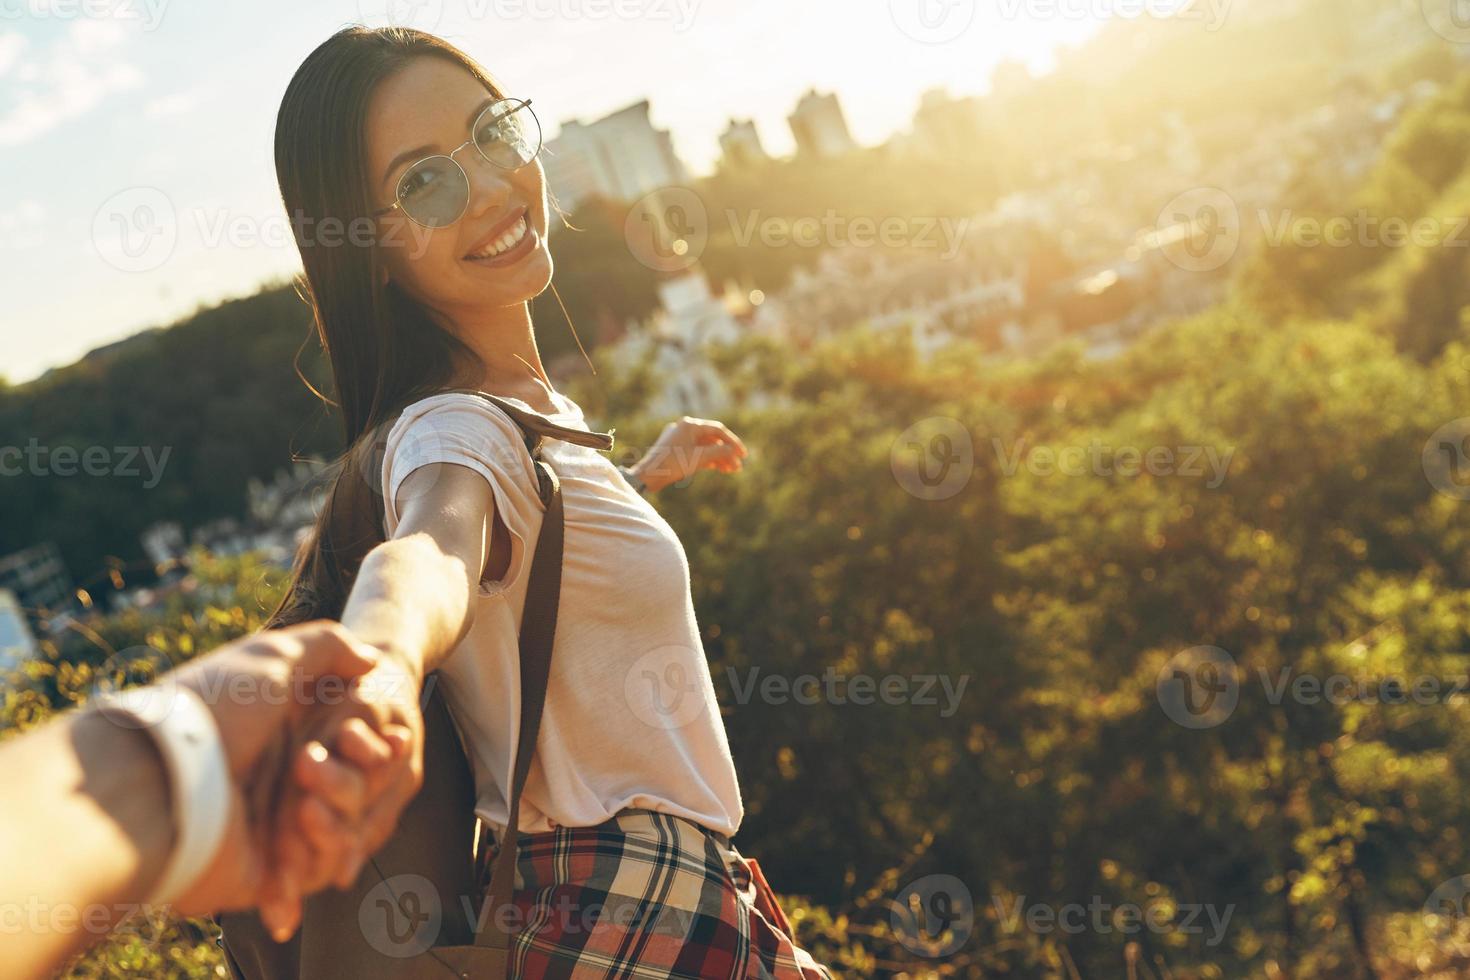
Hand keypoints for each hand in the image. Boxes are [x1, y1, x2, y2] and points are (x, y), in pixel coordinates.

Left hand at [160, 622, 404, 924]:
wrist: (154, 784)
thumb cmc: (213, 711)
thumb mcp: (272, 656)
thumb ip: (327, 646)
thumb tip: (371, 658)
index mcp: (279, 732)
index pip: (347, 742)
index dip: (374, 743)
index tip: (398, 738)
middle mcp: (275, 779)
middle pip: (350, 788)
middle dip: (354, 779)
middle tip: (316, 766)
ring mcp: (269, 828)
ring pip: (339, 831)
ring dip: (338, 818)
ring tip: (309, 806)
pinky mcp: (261, 872)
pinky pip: (313, 872)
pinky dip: (323, 855)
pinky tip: (310, 828)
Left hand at [633, 416, 747, 492]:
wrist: (648, 475)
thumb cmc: (673, 464)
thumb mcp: (700, 458)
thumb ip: (719, 453)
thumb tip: (734, 451)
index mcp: (690, 425)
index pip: (718, 430)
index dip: (733, 442)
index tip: (743, 455)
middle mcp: (685, 428)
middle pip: (712, 439)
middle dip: (726, 453)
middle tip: (738, 466)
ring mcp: (680, 439)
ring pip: (705, 447)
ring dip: (718, 458)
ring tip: (730, 470)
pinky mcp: (676, 450)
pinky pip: (696, 452)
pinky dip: (708, 460)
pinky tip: (719, 469)